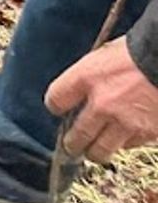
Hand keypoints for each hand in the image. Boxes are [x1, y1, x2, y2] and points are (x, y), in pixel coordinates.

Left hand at [45, 35, 157, 163]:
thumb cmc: (140, 51)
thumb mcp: (107, 53)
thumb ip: (91, 75)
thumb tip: (83, 90)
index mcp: (88, 77)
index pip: (55, 100)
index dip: (56, 106)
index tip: (60, 109)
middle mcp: (102, 104)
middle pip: (76, 136)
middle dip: (72, 143)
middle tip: (73, 143)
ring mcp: (125, 122)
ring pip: (100, 151)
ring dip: (96, 151)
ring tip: (95, 149)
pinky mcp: (147, 133)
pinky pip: (129, 146)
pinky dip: (126, 142)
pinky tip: (127, 134)